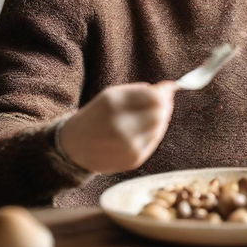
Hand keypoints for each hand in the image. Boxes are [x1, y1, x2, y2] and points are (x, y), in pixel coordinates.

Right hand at [58, 81, 177, 173]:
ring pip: (160, 127)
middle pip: (160, 113)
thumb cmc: (97, 115)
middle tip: (161, 102)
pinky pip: (154, 141)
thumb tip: (171, 86)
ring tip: (146, 117)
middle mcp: (120, 126)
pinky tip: (141, 130)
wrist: (74, 147)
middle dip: (164, 106)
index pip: (154, 97)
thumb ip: (142, 91)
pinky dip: (153, 133)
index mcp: (113, 104)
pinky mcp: (133, 160)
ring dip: (159, 120)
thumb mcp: (113, 95)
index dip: (164, 93)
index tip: (166, 90)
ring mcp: (127, 146)